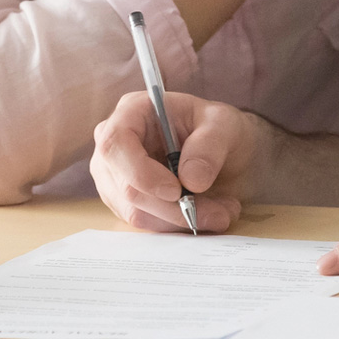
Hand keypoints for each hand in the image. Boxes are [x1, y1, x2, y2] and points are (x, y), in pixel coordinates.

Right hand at [90, 90, 263, 232]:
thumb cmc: (216, 127)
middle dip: (175, 207)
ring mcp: (115, 176)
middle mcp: (115, 145)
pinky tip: (208, 214)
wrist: (221, 150)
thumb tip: (191, 180)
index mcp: (131, 112)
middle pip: (128, 187)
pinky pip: (146, 223)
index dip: (141, 172)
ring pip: (137, 212)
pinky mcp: (124, 203)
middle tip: (220, 212)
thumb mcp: (224, 124)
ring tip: (222, 211)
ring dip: (182, 219)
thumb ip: (209, 146)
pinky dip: (179, 226)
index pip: (115, 144)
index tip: (177, 191)